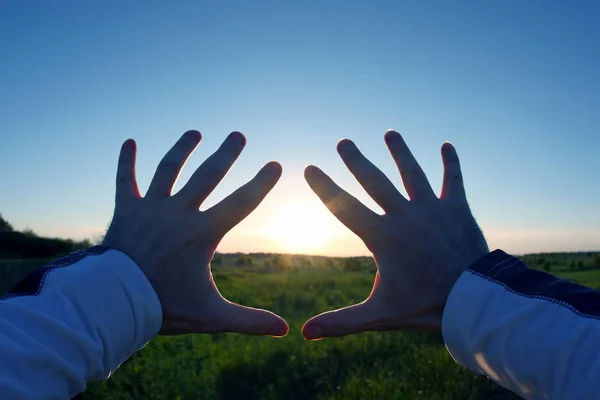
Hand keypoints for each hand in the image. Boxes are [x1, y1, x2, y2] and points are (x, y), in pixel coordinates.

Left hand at [103, 130, 287, 336]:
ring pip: (169, 170)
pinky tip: (128, 142)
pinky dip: (125, 162)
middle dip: (225, 154)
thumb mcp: (212, 315)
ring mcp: (150, 209)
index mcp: (202, 233)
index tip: (276, 164)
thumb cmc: (163, 307)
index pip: (241, 202)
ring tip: (194, 132)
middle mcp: (179, 213)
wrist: (113, 303)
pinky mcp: (126, 211)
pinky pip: (125, 181)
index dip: (261, 183)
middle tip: (237, 135)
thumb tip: (285, 330)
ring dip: (183, 149)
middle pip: (208, 175)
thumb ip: (249, 321)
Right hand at [302, 130, 488, 339]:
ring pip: (412, 173)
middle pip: (374, 181)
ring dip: (400, 152)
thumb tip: (304, 333)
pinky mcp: (457, 209)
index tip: (309, 167)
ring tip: (391, 134)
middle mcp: (404, 215)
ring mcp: (431, 209)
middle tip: (344, 141)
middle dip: (357, 160)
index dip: (324, 186)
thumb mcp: (378, 314)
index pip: (344, 207)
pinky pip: (453, 181)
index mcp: (382, 236)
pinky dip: (451, 163)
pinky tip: (447, 145)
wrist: (474, 300)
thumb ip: (341, 322)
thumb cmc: (424, 306)